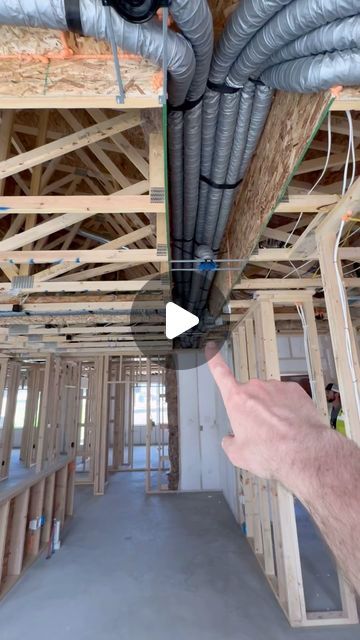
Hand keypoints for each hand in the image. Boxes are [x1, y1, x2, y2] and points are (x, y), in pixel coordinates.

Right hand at [205, 342, 328, 481]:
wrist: (304, 451)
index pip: (221, 375)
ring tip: (280, 432)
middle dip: (253, 409)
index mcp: (237, 400)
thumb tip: (231, 440)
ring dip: (272, 410)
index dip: (215, 361)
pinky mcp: (295, 390)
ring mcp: (276, 387)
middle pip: (249, 396)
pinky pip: (287, 397)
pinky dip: (288, 409)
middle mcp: (255, 388)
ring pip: (270, 397)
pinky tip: (292, 425)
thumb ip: (230, 442)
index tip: (211, 349)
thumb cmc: (271, 452)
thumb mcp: (238, 454)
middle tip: (262, 431)